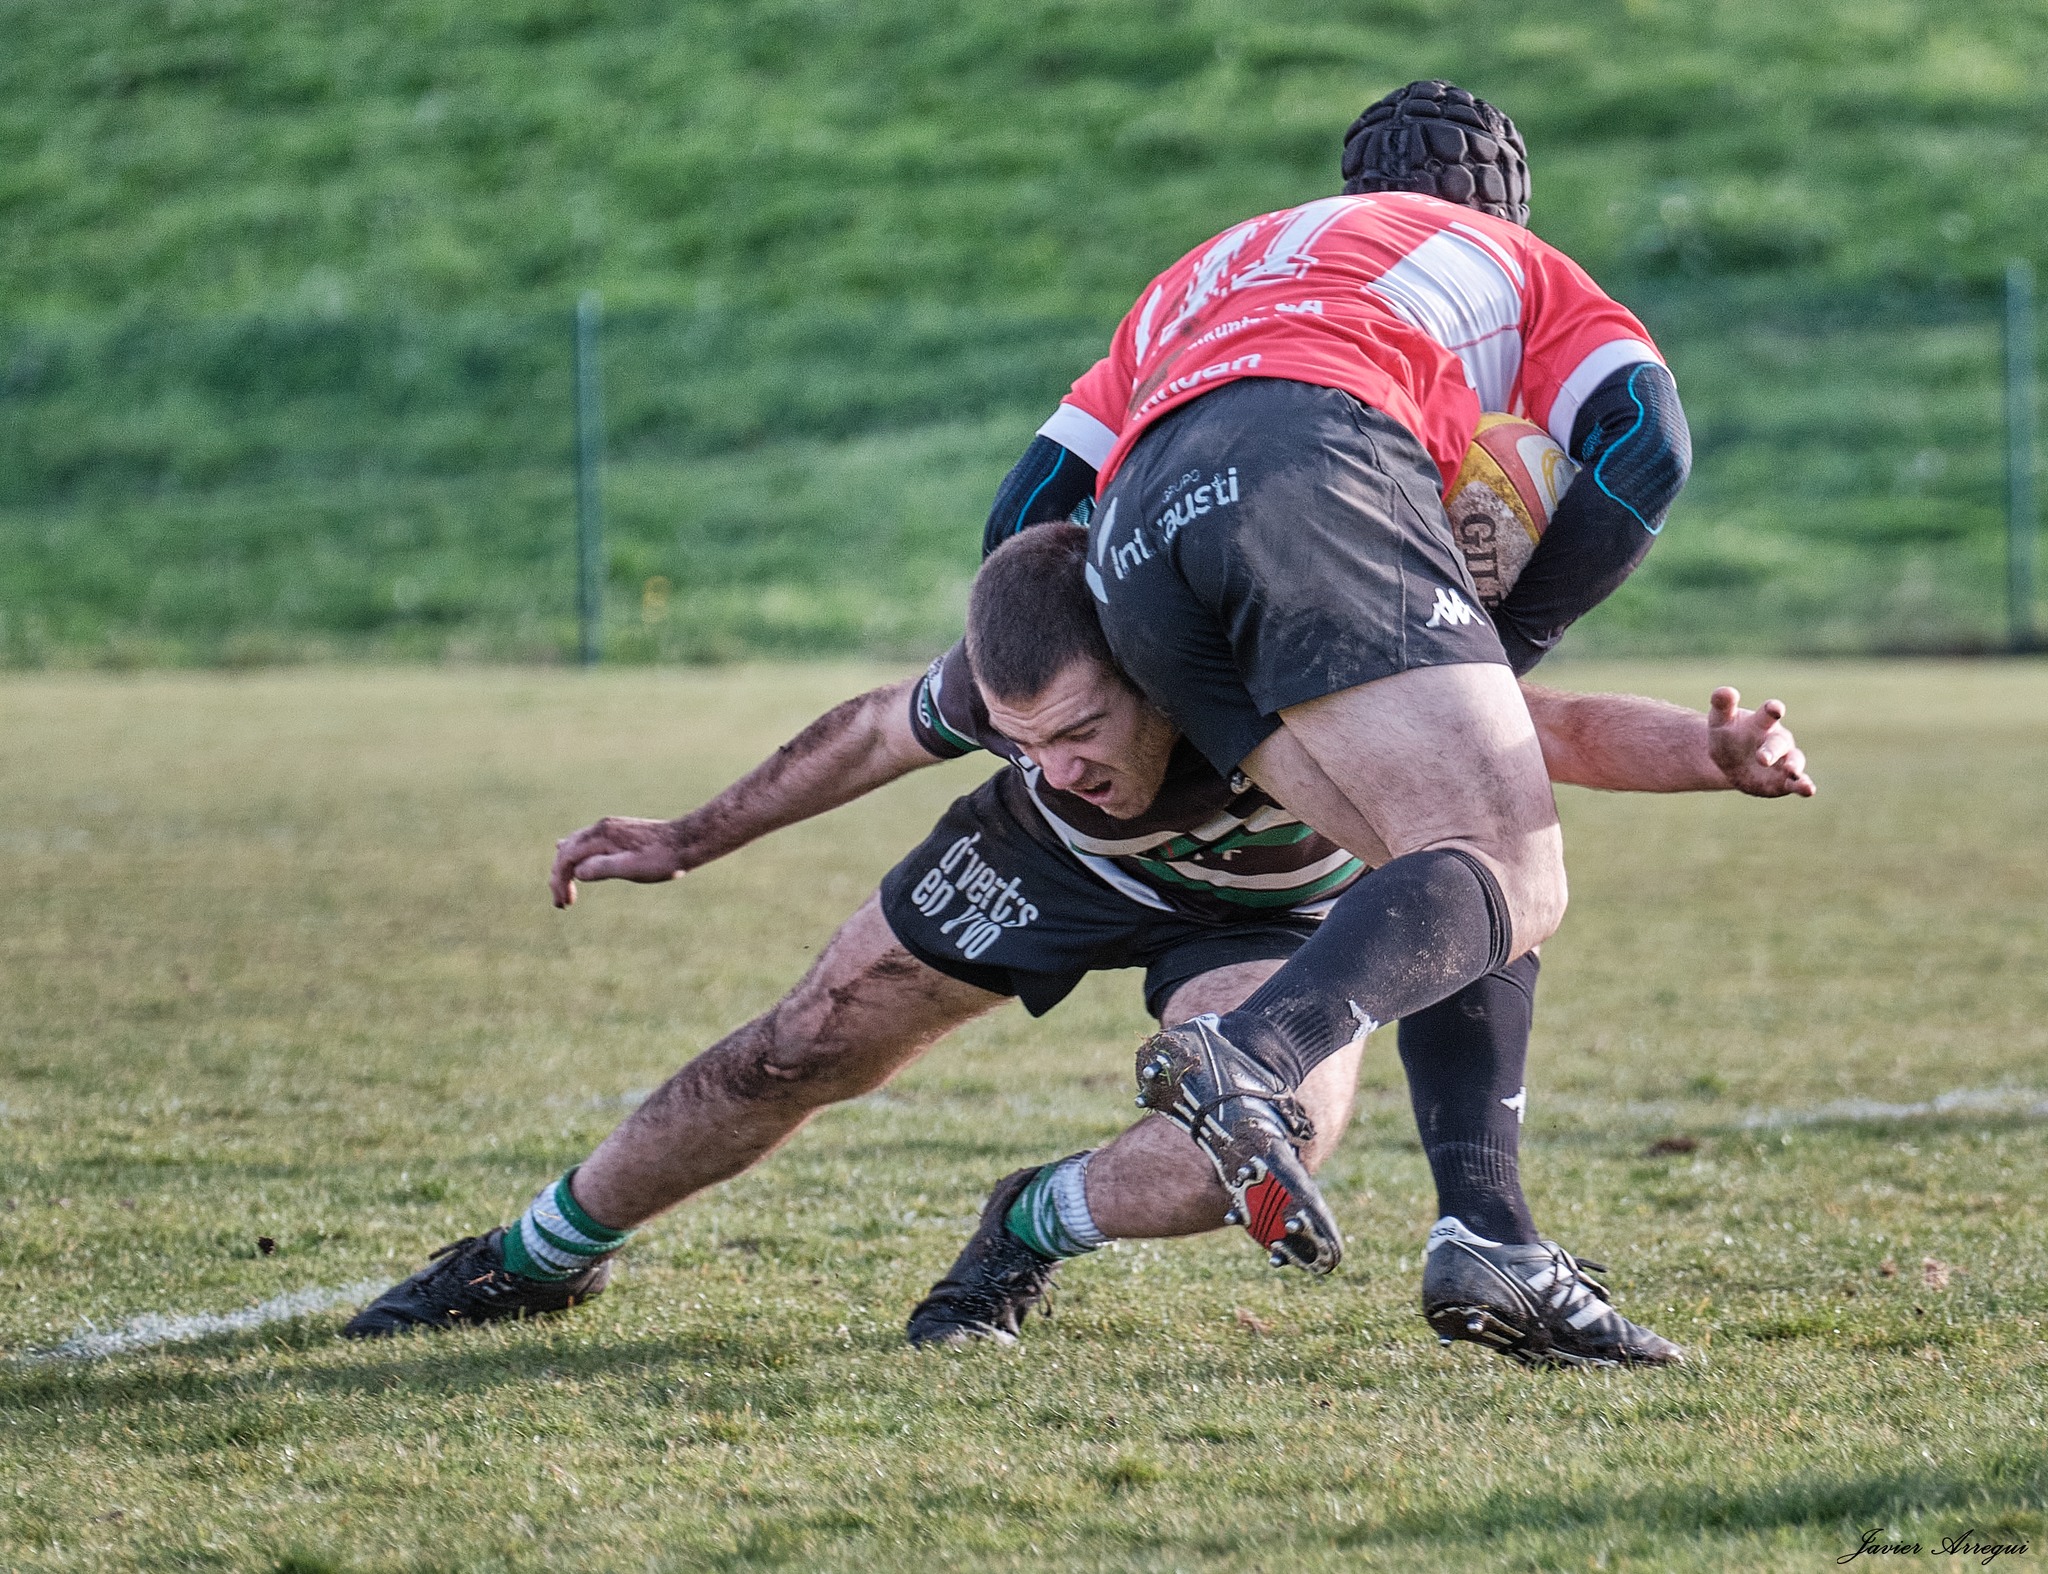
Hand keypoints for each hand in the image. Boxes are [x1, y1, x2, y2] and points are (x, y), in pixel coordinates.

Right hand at [549, 816, 686, 907]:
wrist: (687, 841)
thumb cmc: (662, 858)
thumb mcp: (632, 868)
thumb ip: (602, 868)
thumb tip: (578, 872)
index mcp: (602, 835)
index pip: (567, 857)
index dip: (559, 881)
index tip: (564, 904)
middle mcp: (601, 828)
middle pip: (566, 851)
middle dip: (559, 877)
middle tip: (562, 904)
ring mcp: (608, 828)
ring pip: (575, 846)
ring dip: (567, 868)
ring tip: (564, 890)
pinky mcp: (617, 833)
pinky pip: (587, 843)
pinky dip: (576, 856)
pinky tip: (571, 859)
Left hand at [1707, 687, 1814, 797]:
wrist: (1730, 761)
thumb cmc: (1727, 735)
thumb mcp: (1719, 720)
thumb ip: (1722, 705)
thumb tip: (1724, 691)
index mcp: (1763, 722)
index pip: (1769, 713)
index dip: (1772, 710)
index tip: (1775, 708)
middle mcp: (1777, 739)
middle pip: (1778, 742)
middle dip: (1772, 750)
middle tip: (1762, 758)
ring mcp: (1784, 760)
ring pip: (1795, 761)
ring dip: (1794, 766)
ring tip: (1792, 771)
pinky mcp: (1785, 780)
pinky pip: (1797, 783)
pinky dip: (1803, 785)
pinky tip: (1809, 790)